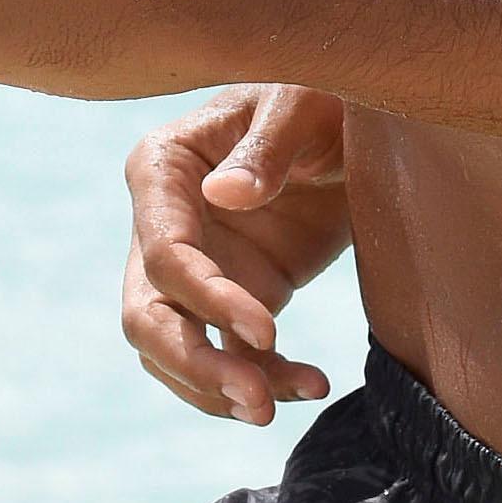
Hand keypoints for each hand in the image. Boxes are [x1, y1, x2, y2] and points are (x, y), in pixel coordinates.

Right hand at [122, 87, 348, 421]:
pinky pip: (230, 356)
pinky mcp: (232, 297)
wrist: (353, 122)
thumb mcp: (303, 105)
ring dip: (219, 388)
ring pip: (176, 350)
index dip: (207, 298)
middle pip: (148, 315)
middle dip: (194, 365)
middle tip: (254, 402)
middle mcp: (162, 224)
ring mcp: (194, 268)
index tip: (268, 328)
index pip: (165, 253)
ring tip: (275, 408)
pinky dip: (264, 380)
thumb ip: (267, 146)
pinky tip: (310, 385)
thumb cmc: (321, 94)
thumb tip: (224, 193)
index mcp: (161, 169)